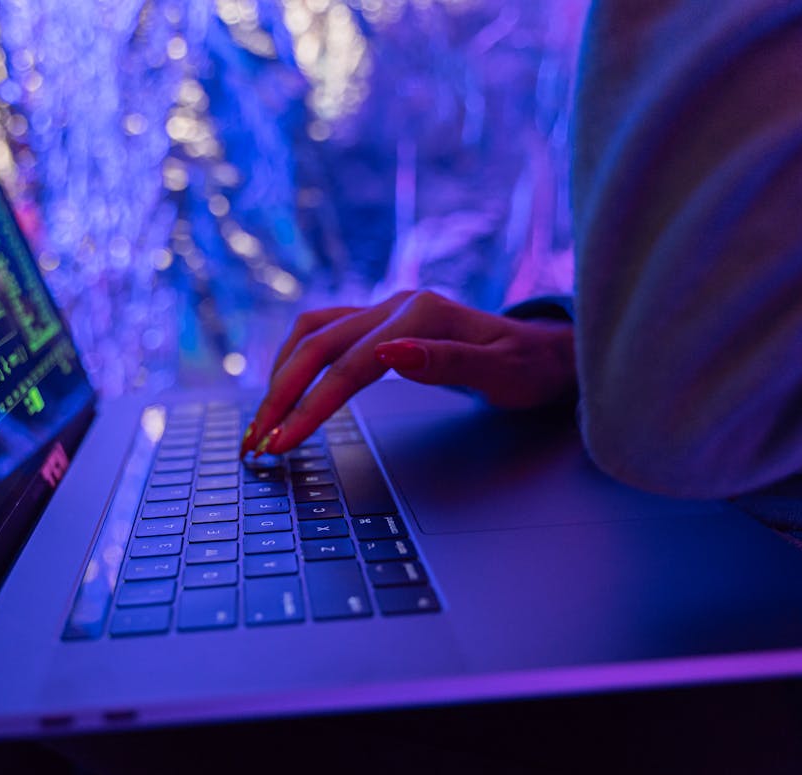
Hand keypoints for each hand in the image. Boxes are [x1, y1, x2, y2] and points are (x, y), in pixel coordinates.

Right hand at [242, 290, 576, 454]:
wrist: (546, 351)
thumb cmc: (529, 369)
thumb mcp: (503, 374)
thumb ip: (447, 363)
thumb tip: (390, 354)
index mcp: (421, 314)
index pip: (350, 366)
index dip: (311, 406)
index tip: (283, 443)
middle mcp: (395, 305)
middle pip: (316, 346)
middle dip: (280, 396)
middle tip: (254, 443)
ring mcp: (385, 309)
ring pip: (311, 333)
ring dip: (279, 375)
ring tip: (260, 421)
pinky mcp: (379, 321)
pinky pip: (322, 332)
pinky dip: (294, 360)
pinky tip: (282, 388)